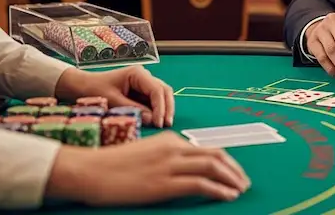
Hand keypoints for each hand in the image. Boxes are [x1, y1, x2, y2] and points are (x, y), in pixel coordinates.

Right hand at [47, 132, 249, 205]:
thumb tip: (182, 170)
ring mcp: (170, 164)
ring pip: (213, 167)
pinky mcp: (165, 183)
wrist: (91, 170)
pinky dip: (219, 190)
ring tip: (240, 190)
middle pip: (215, 155)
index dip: (224, 161)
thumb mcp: (144, 154)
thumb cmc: (112, 166)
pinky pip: (201, 184)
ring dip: (231, 179)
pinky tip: (228, 196)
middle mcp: (174, 148)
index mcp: (169, 139)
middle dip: (234, 169)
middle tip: (244, 182)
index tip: (233, 172)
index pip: (205, 148)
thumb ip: (164, 157)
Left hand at [55, 66, 174, 127]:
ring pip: (162, 95)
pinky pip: (153, 100)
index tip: (159, 123)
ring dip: (164, 109)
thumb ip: (133, 109)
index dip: (161, 107)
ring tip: (164, 124)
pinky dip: (157, 110)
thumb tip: (152, 120)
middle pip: (163, 91)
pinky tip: (157, 121)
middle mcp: (144, 76)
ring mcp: (143, 84)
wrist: (82, 86)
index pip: (156, 90)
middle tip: (166, 125)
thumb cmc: (94, 89)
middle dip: (167, 108)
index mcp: (137, 74)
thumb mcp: (112, 100)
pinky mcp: (140, 92)